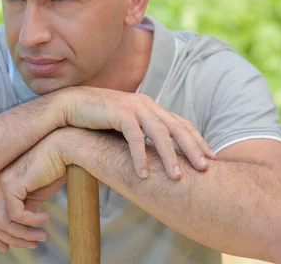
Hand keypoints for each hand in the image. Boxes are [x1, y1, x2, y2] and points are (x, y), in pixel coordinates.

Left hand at [0, 132, 66, 252]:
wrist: (62, 149)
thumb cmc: (51, 170)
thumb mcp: (33, 196)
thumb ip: (21, 210)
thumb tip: (17, 231)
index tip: (9, 248)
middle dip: (12, 240)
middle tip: (34, 244)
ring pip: (3, 223)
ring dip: (24, 234)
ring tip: (42, 235)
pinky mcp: (10, 184)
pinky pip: (16, 215)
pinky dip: (32, 222)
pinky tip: (46, 218)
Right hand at [58, 86, 216, 179]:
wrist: (70, 104)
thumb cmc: (97, 118)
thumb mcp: (125, 125)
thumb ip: (142, 133)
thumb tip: (158, 153)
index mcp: (150, 107)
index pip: (180, 123)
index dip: (197, 140)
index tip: (210, 158)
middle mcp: (146, 104)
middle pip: (177, 127)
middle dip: (193, 148)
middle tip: (205, 168)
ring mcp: (133, 107)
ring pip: (160, 133)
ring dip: (170, 156)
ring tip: (177, 177)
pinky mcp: (119, 113)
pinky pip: (134, 137)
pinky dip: (140, 156)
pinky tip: (144, 174)